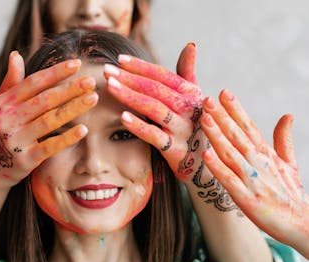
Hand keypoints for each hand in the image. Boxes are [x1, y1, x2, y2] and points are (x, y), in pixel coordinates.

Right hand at [0, 51, 95, 187]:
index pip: (33, 83)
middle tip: (92, 81)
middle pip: (44, 100)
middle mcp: (6, 120)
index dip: (55, 72)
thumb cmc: (4, 131)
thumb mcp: (2, 107)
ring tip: (93, 98)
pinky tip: (84, 129)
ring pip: (50, 120)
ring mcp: (15, 141)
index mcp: (3, 103)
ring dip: (74, 108)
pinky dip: (68, 137)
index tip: (77, 64)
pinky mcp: (25, 160)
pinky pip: (50, 146)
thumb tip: (15, 55)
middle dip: (70, 89)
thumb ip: (11, 82)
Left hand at [104, 43, 206, 183]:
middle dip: (130, 78)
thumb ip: (187, 74)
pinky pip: (154, 136)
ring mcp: (182, 130)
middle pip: (156, 89)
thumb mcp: (194, 100)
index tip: (119, 59)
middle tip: (107, 71)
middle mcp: (189, 109)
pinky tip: (122, 117)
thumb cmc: (195, 127)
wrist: (206, 164)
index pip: (163, 75)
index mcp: (191, 94)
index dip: (141, 66)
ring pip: (154, 109)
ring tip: (110, 87)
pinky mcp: (175, 149)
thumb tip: (190, 45)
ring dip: (130, 96)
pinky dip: (139, 126)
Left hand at [200, 90, 308, 256]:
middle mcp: (258, 163)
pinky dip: (218, 168)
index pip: (249, 126)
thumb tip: (288, 115)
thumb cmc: (290, 194)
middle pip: (237, 136)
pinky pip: (229, 180)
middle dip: (222, 117)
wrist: (301, 224)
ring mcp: (252, 180)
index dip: (236, 109)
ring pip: (231, 153)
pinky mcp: (246, 198)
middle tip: (207, 99)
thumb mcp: (289, 163)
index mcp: (266, 154)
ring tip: (204, 119)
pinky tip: (205, 155)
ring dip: (217, 136)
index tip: (223, 93)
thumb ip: (283, 139)